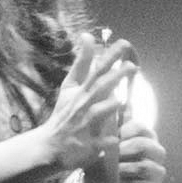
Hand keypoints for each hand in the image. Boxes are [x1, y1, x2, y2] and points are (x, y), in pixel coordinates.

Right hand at [33, 32, 135, 174]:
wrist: (50, 146)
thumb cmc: (65, 113)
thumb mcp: (70, 86)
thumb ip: (82, 63)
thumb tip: (88, 36)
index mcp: (81, 91)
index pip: (97, 70)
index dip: (110, 57)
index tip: (124, 44)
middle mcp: (84, 106)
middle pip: (100, 88)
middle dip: (115, 77)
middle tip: (132, 66)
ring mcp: (86, 126)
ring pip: (98, 114)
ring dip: (109, 106)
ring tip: (121, 100)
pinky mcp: (88, 146)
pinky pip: (101, 143)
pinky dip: (108, 141)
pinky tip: (116, 140)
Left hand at [99, 123, 165, 182]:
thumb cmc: (110, 166)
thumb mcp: (106, 150)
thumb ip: (107, 138)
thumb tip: (104, 136)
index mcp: (146, 137)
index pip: (140, 127)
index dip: (125, 132)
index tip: (114, 139)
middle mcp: (156, 152)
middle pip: (144, 145)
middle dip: (123, 151)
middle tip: (111, 156)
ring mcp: (157, 172)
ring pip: (143, 167)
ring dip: (123, 169)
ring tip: (113, 172)